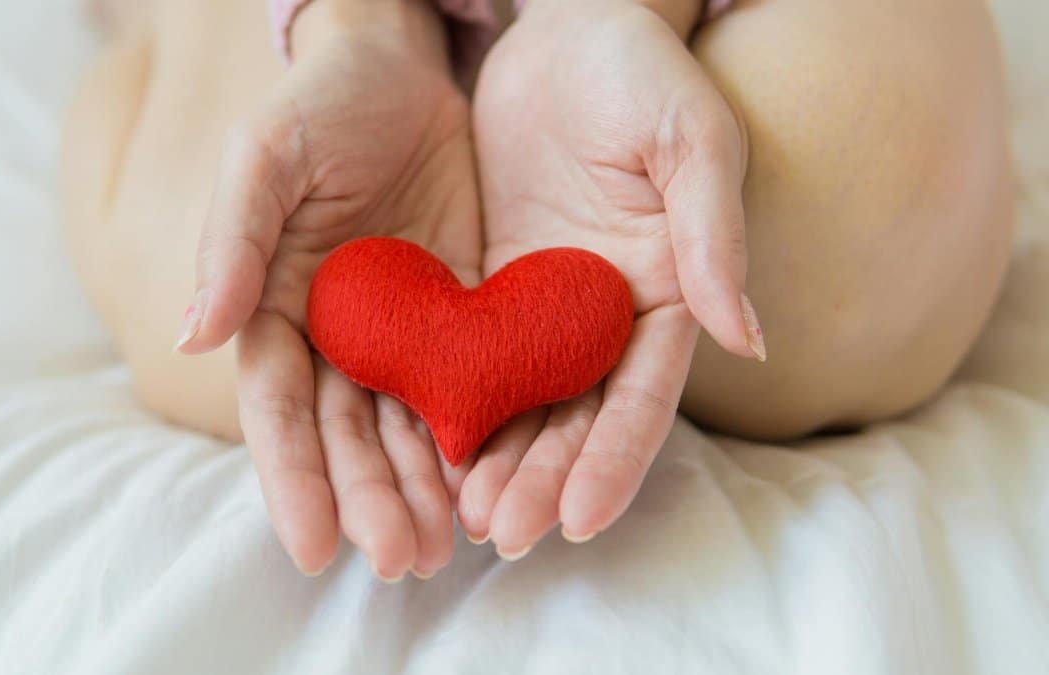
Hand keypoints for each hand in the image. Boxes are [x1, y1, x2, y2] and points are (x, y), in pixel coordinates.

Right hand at [176, 0, 481, 579]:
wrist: (402, 68)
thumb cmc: (320, 105)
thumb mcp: (265, 157)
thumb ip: (233, 242)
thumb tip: (195, 334)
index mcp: (275, 308)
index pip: (278, 410)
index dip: (293, 479)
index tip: (317, 547)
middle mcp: (335, 335)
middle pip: (346, 435)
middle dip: (370, 498)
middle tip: (401, 559)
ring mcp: (398, 331)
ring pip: (406, 427)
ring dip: (422, 489)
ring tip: (445, 547)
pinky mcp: (460, 316)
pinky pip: (466, 386)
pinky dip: (474, 437)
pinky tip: (491, 481)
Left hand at [460, 0, 763, 556]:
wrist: (565, 33)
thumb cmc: (642, 74)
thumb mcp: (690, 140)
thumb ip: (714, 236)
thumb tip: (749, 339)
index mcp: (665, 293)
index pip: (642, 396)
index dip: (614, 459)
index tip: (580, 520)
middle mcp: (605, 315)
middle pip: (576, 417)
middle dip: (543, 479)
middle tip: (502, 535)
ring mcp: (545, 307)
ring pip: (522, 402)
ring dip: (496, 462)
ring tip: (462, 519)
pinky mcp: (491, 288)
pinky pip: (471, 357)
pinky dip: (454, 406)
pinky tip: (426, 451)